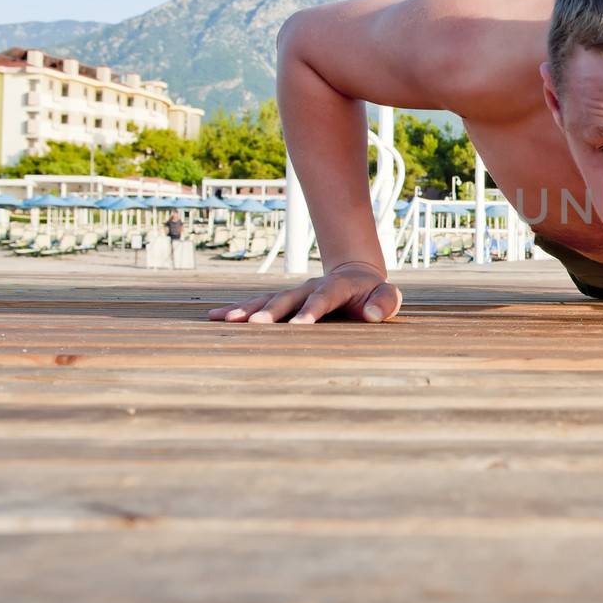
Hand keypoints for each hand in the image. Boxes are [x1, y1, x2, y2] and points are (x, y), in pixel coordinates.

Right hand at [206, 261, 401, 324]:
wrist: (356, 276)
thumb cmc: (374, 294)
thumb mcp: (387, 296)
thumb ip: (385, 303)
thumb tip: (372, 315)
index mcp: (337, 286)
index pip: (324, 298)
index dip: (311, 311)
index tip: (298, 326)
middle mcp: (310, 286)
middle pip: (289, 298)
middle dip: (272, 311)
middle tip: (256, 324)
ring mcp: (294, 292)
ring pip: (269, 299)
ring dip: (248, 309)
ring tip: (226, 320)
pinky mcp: (283, 300)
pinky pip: (258, 304)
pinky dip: (238, 310)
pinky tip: (215, 317)